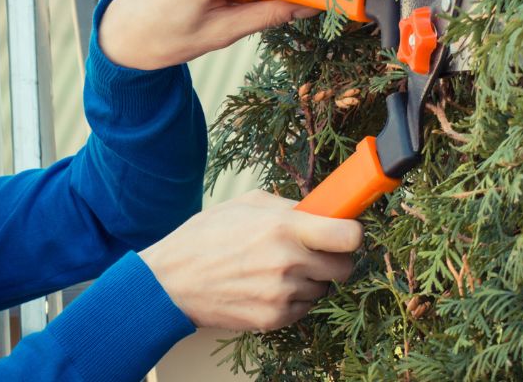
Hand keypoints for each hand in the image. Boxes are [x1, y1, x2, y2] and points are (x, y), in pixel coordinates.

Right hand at [139, 190, 362, 330]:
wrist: (170, 282)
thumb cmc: (206, 237)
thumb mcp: (247, 204)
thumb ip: (290, 206)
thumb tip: (323, 210)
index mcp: (285, 227)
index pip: (349, 236)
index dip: (353, 233)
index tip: (346, 231)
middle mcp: (289, 262)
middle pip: (346, 267)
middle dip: (336, 258)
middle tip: (318, 250)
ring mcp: (282, 294)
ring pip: (324, 288)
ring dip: (312, 279)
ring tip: (280, 267)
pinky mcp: (274, 318)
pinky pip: (304, 308)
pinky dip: (294, 298)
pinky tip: (269, 285)